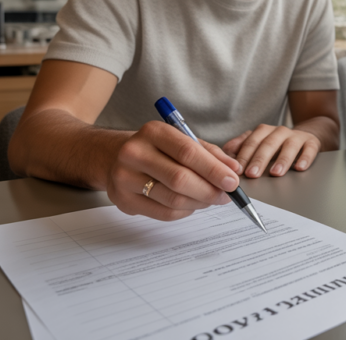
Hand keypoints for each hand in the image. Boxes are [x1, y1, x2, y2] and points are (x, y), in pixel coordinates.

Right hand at [106, 121, 241, 221]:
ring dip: (200, 202)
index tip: (232, 181)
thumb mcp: (180, 140)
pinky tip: (193, 204)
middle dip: (209, 190)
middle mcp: (134, 153)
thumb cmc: (155, 148)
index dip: (214, 169)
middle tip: (226, 195)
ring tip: (212, 199)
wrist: (112, 156)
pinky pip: (163, 213)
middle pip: (180, 178)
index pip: (188, 152)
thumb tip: (233, 169)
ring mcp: (125, 178)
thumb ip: (208, 153)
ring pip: (173, 199)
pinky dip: (185, 211)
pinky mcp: (123, 200)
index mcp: (153, 132)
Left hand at [222, 124, 320, 177]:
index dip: (243, 156)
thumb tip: (224, 153)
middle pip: (268, 144)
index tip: (237, 171)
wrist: (305, 136)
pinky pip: (309, 149)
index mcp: (263, 132)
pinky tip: (300, 168)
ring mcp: (296, 137)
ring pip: (289, 146)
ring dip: (282, 159)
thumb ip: (241, 147)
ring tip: (275, 173)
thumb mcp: (258, 143)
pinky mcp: (312, 143)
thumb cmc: (276, 145)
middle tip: (252, 174)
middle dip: (259, 159)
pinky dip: (305, 158)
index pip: (251, 142)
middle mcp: (279, 132)